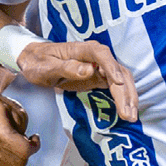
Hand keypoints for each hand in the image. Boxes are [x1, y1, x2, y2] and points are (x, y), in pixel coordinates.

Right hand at [0, 85, 37, 165]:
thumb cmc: (1, 107)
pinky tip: (1, 148)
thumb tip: (25, 152)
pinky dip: (4, 162)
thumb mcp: (19, 113)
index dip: (34, 146)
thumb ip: (24, 135)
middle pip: (19, 163)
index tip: (35, 137)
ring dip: (15, 157)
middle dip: (25, 152)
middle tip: (23, 140)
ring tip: (10, 143)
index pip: (25, 151)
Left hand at [16, 40, 139, 121]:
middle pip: (117, 71)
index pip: (101, 55)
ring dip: (128, 97)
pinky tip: (127, 111)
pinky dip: (123, 98)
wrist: (35, 61)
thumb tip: (89, 69)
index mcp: (82, 49)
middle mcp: (96, 56)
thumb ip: (67, 68)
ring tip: (130, 116)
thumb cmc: (39, 62)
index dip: (112, 68)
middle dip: (125, 92)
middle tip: (128, 113)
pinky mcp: (100, 78)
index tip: (118, 83)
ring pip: (121, 80)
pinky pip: (116, 87)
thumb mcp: (47, 67)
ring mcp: (100, 67)